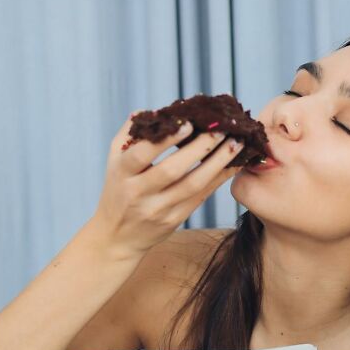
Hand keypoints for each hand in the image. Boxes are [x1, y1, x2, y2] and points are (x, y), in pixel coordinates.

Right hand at [91, 111, 244, 258]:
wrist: (117, 237)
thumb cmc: (118, 189)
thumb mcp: (114, 161)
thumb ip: (130, 134)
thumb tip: (152, 112)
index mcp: (122, 174)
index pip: (142, 155)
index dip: (165, 140)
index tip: (188, 123)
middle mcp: (139, 193)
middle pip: (172, 170)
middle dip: (200, 148)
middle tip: (222, 128)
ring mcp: (158, 209)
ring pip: (193, 185)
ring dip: (218, 163)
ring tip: (236, 144)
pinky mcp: (174, 220)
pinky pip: (201, 197)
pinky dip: (218, 179)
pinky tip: (233, 163)